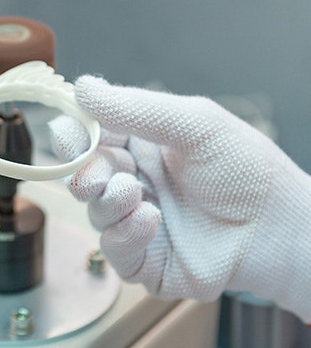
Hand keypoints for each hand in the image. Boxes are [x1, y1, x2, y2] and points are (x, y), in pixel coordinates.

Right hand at [50, 76, 310, 321]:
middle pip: (84, 177)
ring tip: (135, 196)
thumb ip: (135, 108)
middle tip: (98, 176)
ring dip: (108, 203)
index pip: (93, 138)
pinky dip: (124, 234)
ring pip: (94, 214)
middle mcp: (136, 183)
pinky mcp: (144, 261)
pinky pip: (113, 250)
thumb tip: (81, 86)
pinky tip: (150, 221)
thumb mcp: (194, 125)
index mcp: (144, 147)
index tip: (66, 133)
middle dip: (85, 174)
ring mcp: (137, 224)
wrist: (281, 230)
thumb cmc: (247, 171)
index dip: (74, 136)